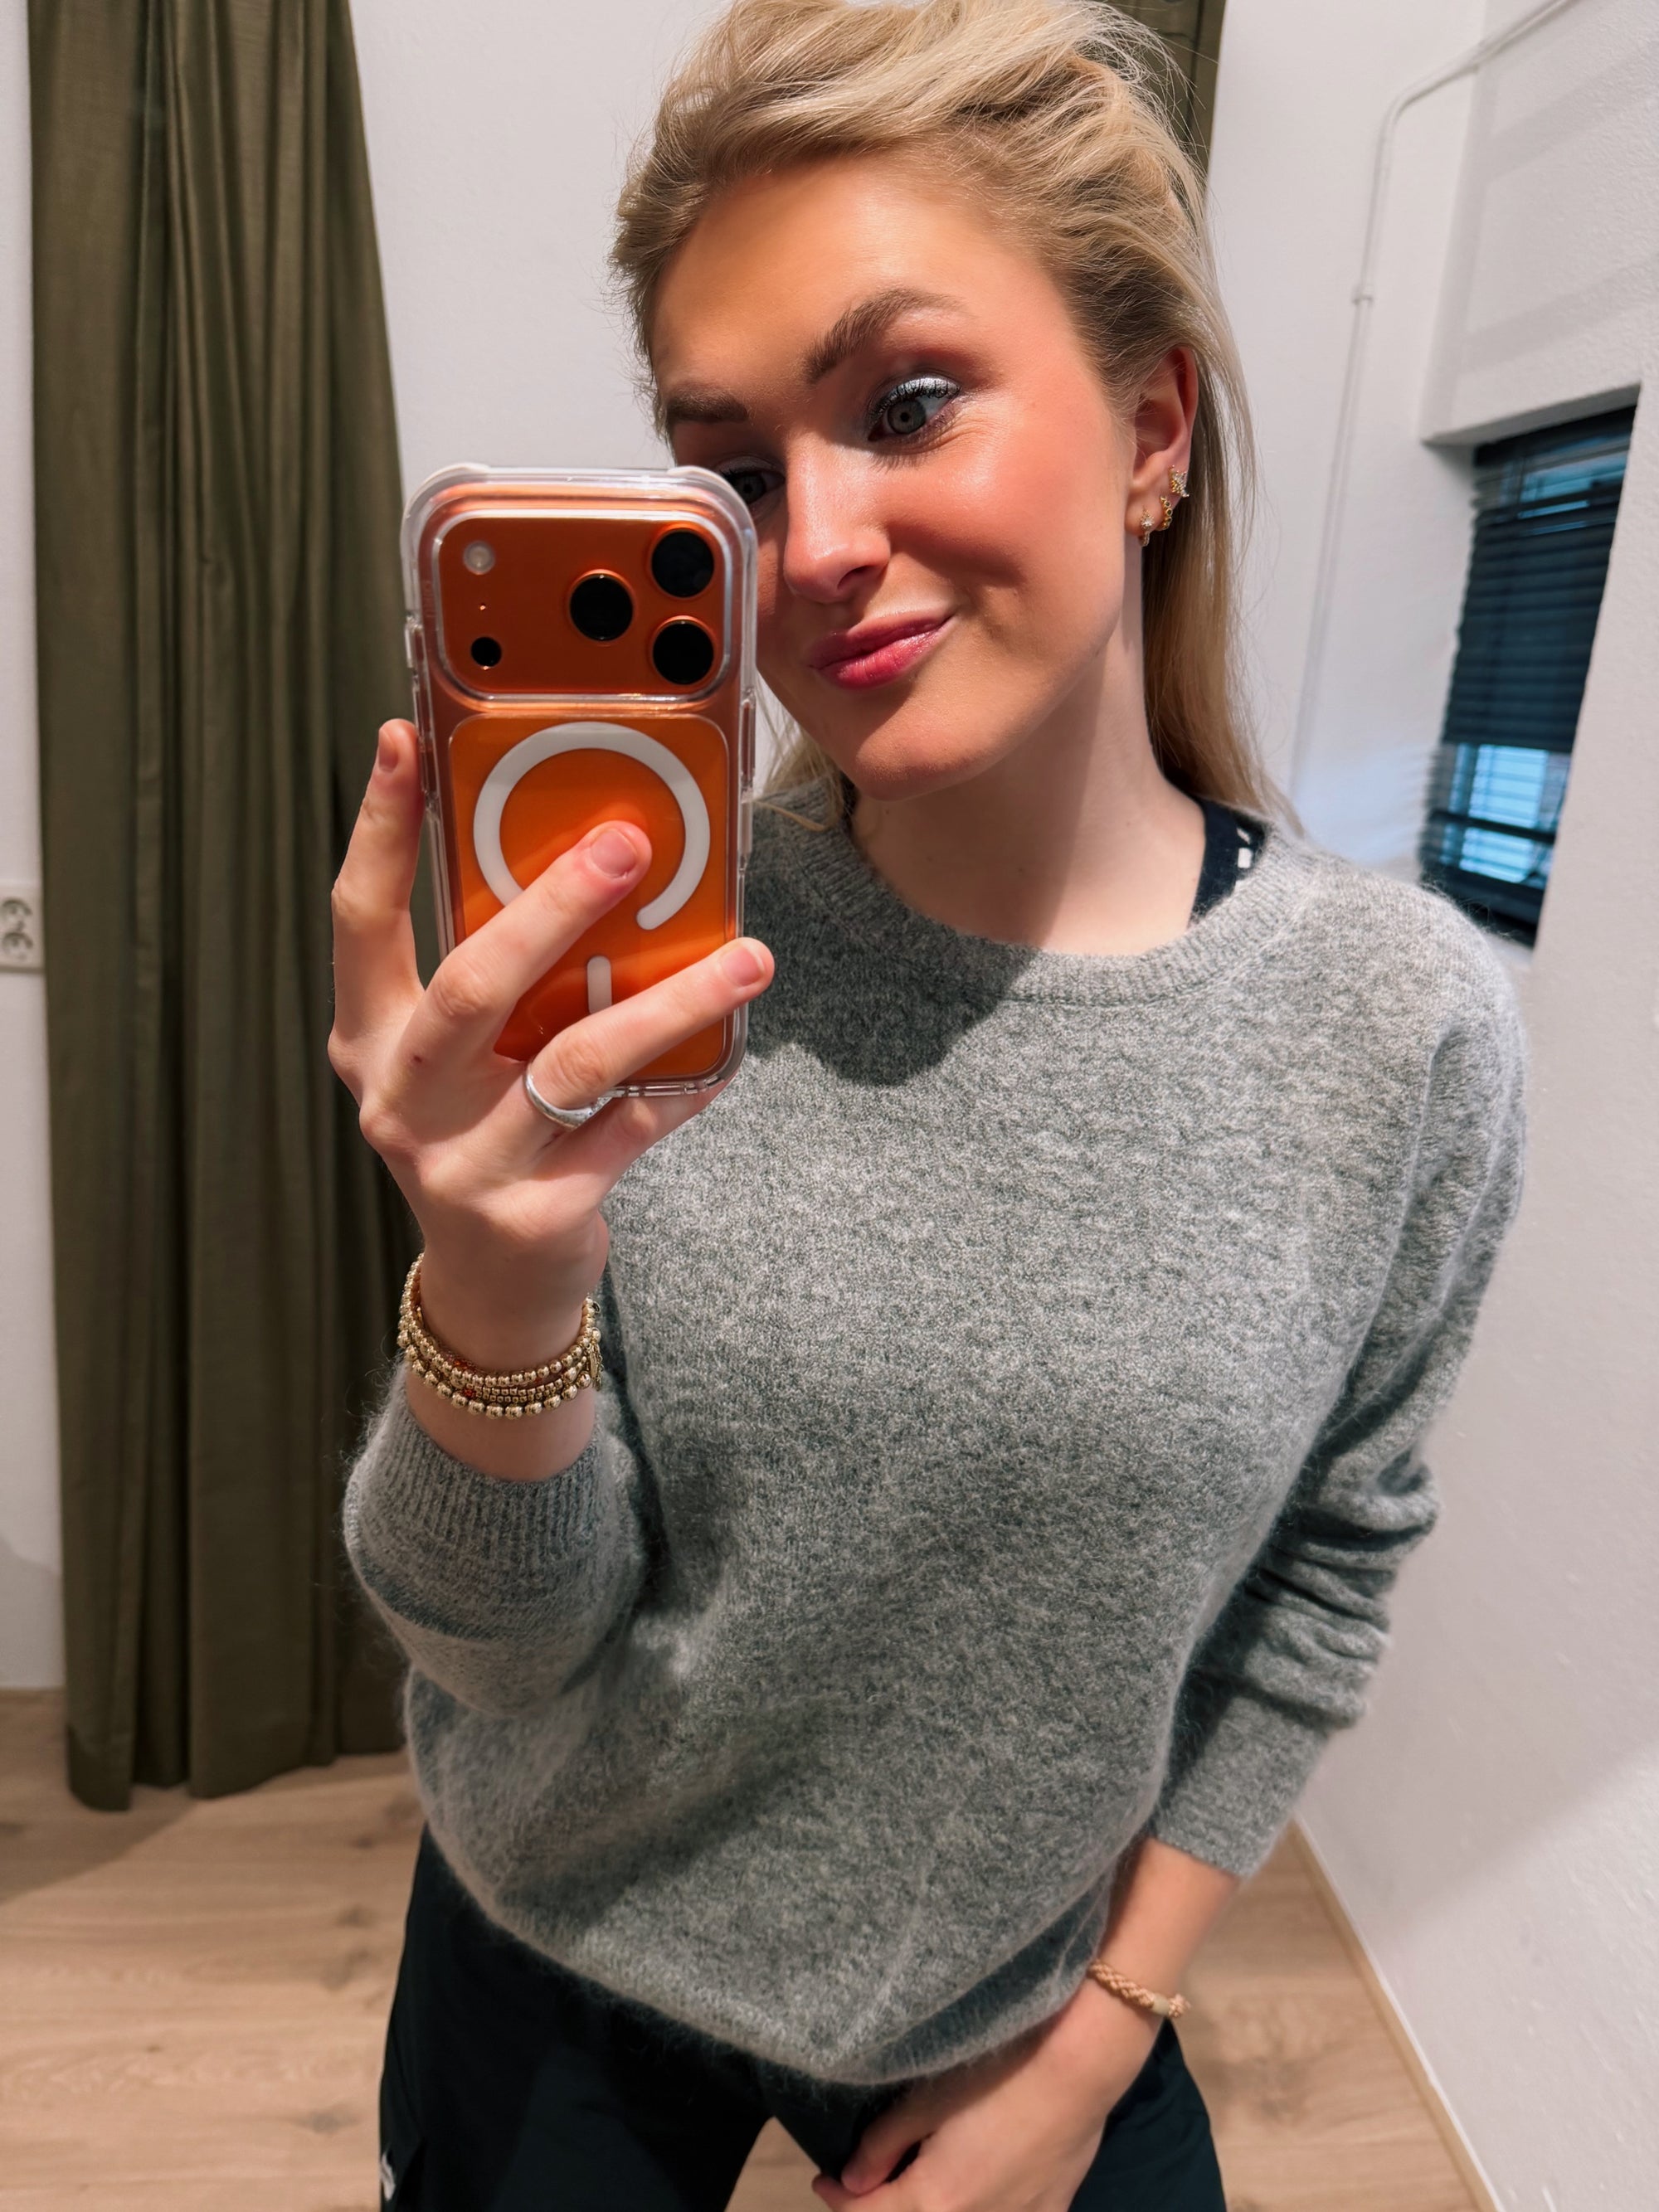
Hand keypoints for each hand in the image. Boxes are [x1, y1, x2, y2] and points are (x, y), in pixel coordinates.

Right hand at [327, 720, 773, 1466]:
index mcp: (368, 1040)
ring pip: (573, 1061)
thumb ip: (498, 980)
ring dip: (667, 1000)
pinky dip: (686, 1084)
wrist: (493, 1290)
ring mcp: (463, 1162)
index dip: (378, 830)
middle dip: (552, 906)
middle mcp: (401, 1098)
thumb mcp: (462, 1059)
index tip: (403, 739)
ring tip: (748, 958)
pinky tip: (729, 1050)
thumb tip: (592, 856)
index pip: (359, 920)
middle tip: (629, 842)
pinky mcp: (535, 1212)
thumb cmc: (485, 1137)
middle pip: (470, 985)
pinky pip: (630, 1129)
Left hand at [812, 1980, 1157, 2211]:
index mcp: (935, 2203)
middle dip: (885, 2209)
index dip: (839, 2201)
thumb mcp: (925, 2099)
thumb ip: (883, 2146)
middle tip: (870, 2183)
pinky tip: (979, 2189)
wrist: (1080, 2063)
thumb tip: (852, 2182)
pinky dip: (981, 2209)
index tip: (825, 2180)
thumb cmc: (995, 2071)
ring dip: (931, 2209)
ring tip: (921, 2182)